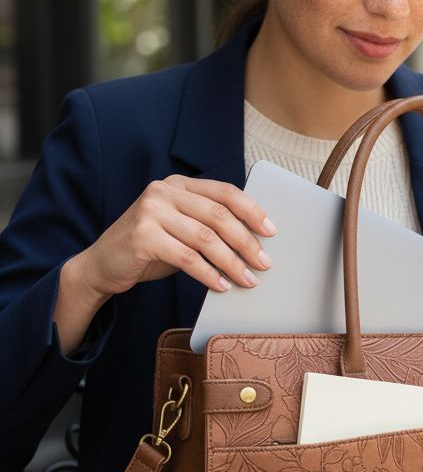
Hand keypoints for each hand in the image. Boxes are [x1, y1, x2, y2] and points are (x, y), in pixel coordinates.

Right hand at [82, 175, 275, 297]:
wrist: (102, 265)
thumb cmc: (149, 248)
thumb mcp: (179, 229)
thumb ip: (207, 226)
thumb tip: (254, 242)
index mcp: (177, 185)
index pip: (223, 191)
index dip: (251, 210)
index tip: (271, 231)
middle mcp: (163, 192)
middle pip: (218, 215)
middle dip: (247, 241)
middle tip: (265, 263)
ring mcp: (150, 212)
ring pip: (205, 238)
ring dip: (232, 262)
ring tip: (248, 280)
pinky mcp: (142, 237)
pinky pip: (187, 258)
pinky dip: (209, 274)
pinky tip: (222, 286)